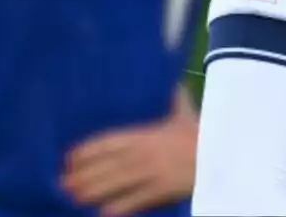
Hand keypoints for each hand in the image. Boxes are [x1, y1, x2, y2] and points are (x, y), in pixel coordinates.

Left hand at [62, 92, 197, 215]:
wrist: (222, 153)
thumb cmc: (202, 134)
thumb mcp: (185, 114)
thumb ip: (175, 99)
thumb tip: (172, 81)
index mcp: (146, 133)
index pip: (110, 140)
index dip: (88, 149)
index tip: (69, 157)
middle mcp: (144, 152)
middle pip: (107, 164)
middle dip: (84, 173)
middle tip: (63, 182)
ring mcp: (152, 172)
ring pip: (116, 182)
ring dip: (93, 190)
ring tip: (73, 197)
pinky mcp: (162, 189)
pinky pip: (135, 200)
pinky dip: (118, 207)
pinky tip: (102, 213)